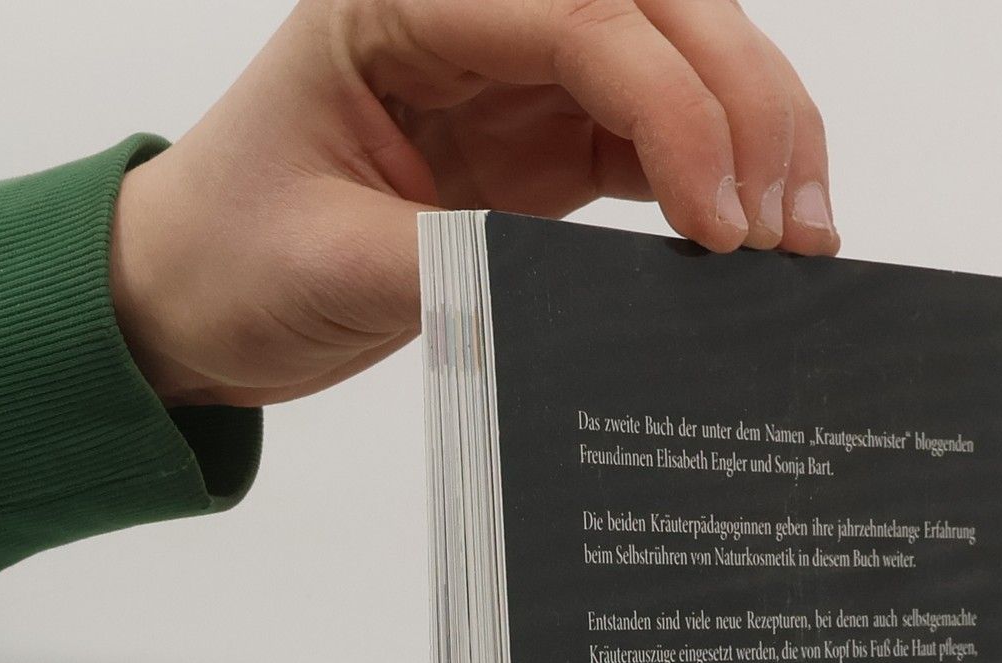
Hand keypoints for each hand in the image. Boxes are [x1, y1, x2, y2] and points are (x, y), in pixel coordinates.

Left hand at [109, 0, 839, 407]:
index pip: (584, 15)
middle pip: (661, 11)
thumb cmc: (232, 255)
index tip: (719, 225)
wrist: (197, 294)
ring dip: (762, 135)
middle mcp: (482, 16)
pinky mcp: (557, 142)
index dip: (674, 109)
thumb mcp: (333, 264)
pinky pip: (671, 138)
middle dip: (746, 105)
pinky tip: (769, 240)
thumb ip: (466, 264)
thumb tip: (604, 293)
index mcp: (407, 2)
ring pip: (688, 62)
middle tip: (783, 229)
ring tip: (803, 240)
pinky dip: (730, 181)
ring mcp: (529, 75)